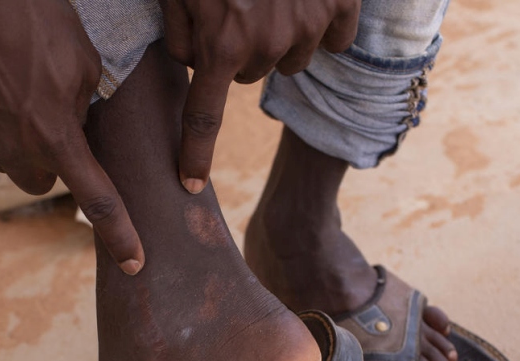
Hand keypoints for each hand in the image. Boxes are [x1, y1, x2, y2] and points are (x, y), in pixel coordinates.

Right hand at [0, 0, 143, 273]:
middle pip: (40, 180)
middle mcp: (9, 148)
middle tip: (52, 119)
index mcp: (53, 136)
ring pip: (3, 157)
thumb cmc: (36, 14)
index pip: (96, 199)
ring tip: (15, 86)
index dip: (120, 234)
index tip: (135, 264)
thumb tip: (78, 127)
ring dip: (15, 137)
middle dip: (50, 160)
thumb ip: (86, 109)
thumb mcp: (84, 62)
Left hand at [160, 0, 360, 192]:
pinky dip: (322, 24)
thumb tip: (194, 66)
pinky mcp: (339, 7)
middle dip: (238, 51)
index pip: (204, 119)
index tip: (190, 184)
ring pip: (289, 59)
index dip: (195, 154)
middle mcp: (266, 46)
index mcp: (222, 45)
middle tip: (233, 8)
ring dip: (278, 38)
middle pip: (249, 77)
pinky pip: (333, 39)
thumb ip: (179, 34)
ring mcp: (308, 27)